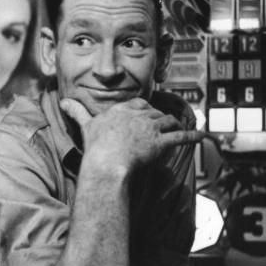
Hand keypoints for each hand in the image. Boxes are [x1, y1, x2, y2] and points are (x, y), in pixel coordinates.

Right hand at [60, 97, 203, 171]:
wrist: (107, 163)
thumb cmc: (96, 147)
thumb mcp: (86, 125)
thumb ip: (76, 111)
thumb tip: (62, 101)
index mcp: (122, 109)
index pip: (138, 104)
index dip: (144, 109)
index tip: (146, 112)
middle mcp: (139, 115)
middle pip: (154, 112)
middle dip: (159, 117)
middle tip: (163, 123)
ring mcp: (151, 128)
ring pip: (167, 122)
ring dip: (174, 125)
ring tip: (179, 128)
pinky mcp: (161, 142)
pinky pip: (181, 137)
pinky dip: (193, 136)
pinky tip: (202, 135)